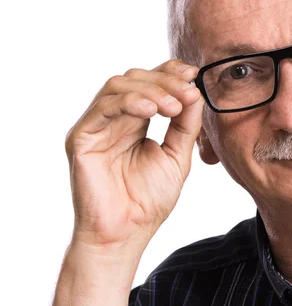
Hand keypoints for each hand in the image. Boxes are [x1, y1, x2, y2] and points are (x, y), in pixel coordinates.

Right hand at [64, 59, 203, 253]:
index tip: (194, 74)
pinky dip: (129, 102)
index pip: (150, 84)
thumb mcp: (176, 157)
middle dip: (165, 81)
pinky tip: (152, 110)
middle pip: (135, 79)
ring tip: (173, 106)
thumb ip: (185, 126)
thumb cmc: (149, 201)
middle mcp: (114, 120)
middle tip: (188, 92)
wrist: (127, 233)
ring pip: (118, 86)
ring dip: (150, 90)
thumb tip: (195, 93)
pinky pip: (102, 107)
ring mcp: (96, 126)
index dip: (170, 73)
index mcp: (135, 123)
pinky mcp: (81, 137)